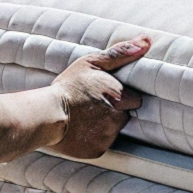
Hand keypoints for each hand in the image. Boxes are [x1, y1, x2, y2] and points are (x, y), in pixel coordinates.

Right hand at [48, 36, 149, 158]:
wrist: (45, 115)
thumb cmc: (68, 87)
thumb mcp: (91, 63)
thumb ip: (121, 54)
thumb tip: (146, 42)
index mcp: (120, 96)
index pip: (135, 100)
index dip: (122, 97)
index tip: (107, 95)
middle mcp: (118, 118)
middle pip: (125, 116)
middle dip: (115, 112)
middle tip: (94, 106)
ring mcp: (108, 136)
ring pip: (114, 130)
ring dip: (105, 125)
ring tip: (85, 117)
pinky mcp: (98, 150)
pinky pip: (102, 143)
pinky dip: (94, 139)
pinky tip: (81, 130)